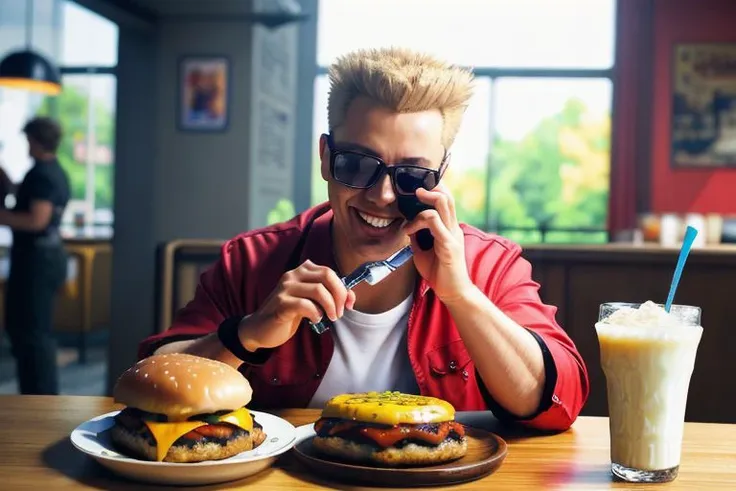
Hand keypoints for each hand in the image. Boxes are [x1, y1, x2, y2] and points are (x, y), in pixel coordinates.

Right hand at [239, 260, 355, 350]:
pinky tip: (315, 320)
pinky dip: (316, 314)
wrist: (260, 329)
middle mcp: (293, 275)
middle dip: (339, 295)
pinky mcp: (281, 303)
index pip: (329, 272)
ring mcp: (285, 288)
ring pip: (319, 290)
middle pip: (327, 276)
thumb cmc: (288, 314)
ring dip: (330, 306)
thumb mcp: (310, 302)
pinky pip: (306, 304)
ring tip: (331, 318)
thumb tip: (351, 297)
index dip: (343, 288)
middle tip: (340, 312)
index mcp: (301, 271)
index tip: (348, 304)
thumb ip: (327, 295)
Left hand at [401, 185, 473, 303]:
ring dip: (424, 202)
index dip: (433, 191)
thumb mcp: (422, 251)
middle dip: (430, 188)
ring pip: (443, 204)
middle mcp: (453, 228)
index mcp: (449, 228)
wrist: (453, 292)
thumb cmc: (439, 273)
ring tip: (409, 211)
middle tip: (415, 189)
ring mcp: (452, 235)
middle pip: (447, 197)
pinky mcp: (449, 245)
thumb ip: (417, 237)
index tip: (415, 191)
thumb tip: (406, 226)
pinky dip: (418, 222)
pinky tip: (408, 230)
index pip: (445, 201)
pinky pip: (435, 223)